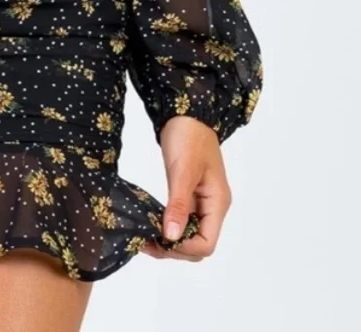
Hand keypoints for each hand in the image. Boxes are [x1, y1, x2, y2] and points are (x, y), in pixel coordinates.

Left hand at [141, 115, 230, 262]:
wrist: (185, 113)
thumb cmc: (188, 136)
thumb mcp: (182, 170)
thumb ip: (178, 204)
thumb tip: (171, 236)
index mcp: (217, 203)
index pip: (206, 243)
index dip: (183, 247)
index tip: (159, 240)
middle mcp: (211, 207)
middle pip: (197, 244)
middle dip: (174, 248)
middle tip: (145, 241)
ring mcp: (200, 202)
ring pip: (187, 234)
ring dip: (168, 240)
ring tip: (143, 236)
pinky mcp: (187, 194)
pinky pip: (179, 220)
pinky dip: (165, 226)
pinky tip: (148, 224)